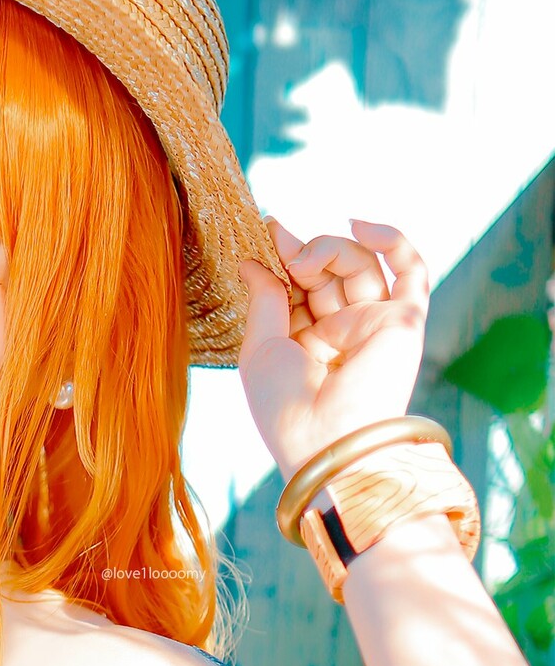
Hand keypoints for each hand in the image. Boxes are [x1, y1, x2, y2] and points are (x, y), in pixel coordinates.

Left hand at [237, 218, 431, 480]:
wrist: (326, 439)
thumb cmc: (285, 407)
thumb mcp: (258, 348)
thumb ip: (262, 300)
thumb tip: (253, 261)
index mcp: (305, 344)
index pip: (300, 287)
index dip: (286, 254)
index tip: (270, 225)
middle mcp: (341, 334)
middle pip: (329, 272)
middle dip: (306, 251)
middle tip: (284, 246)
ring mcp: (374, 325)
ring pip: (360, 265)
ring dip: (331, 250)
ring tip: (304, 263)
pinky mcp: (404, 322)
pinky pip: (411, 272)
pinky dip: (393, 242)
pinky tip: (362, 225)